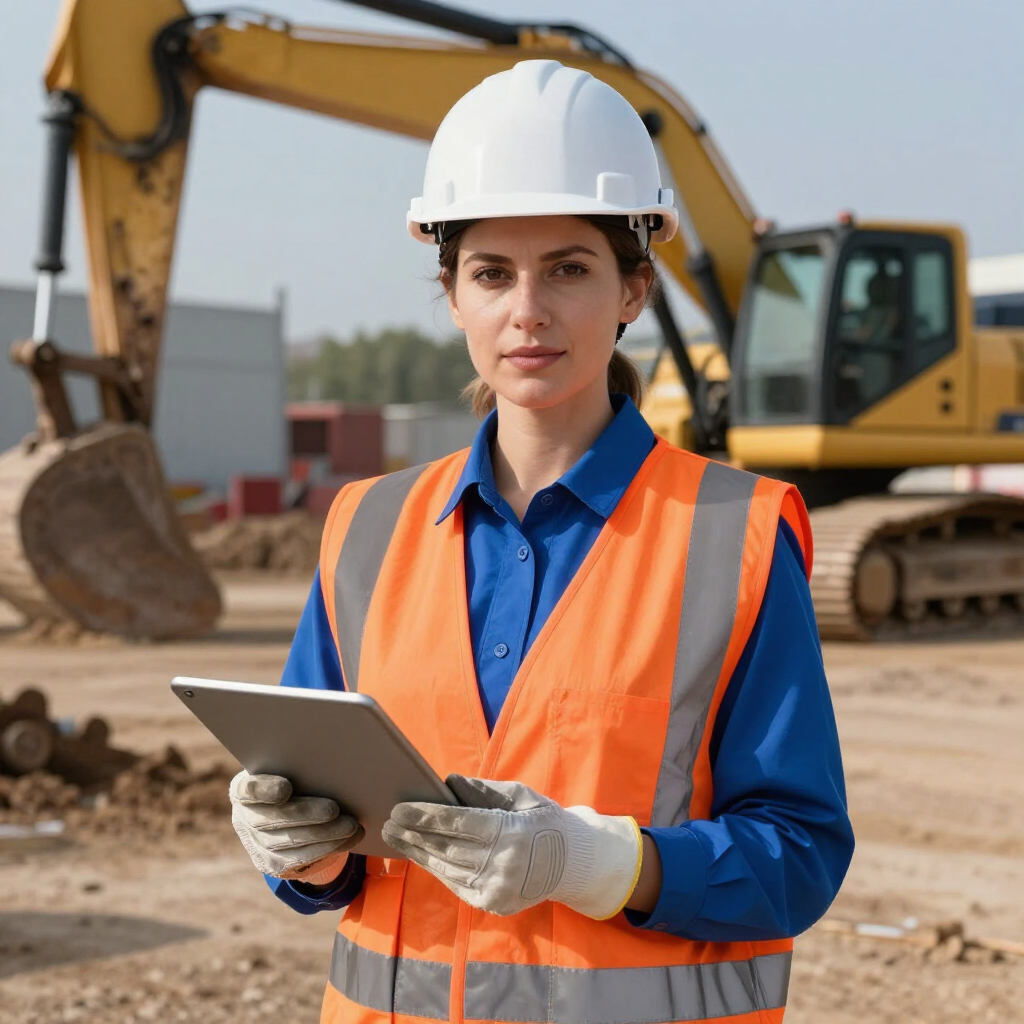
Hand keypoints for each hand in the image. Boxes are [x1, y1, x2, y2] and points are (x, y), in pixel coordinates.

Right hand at [229, 771, 362, 879]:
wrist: (285, 815)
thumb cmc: (293, 780)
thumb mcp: (288, 770)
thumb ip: (298, 767)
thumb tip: (327, 762)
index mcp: (243, 790)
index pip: (248, 790)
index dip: (265, 790)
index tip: (286, 787)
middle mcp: (244, 819)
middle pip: (274, 819)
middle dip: (306, 814)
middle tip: (334, 809)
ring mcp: (256, 845)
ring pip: (291, 842)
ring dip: (325, 834)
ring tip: (351, 825)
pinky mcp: (273, 863)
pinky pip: (302, 858)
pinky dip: (329, 847)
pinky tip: (350, 837)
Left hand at [382, 775, 640, 918]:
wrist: (572, 863)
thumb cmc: (543, 820)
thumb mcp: (521, 795)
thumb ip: (483, 789)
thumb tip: (447, 782)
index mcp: (511, 832)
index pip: (458, 824)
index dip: (426, 817)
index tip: (399, 809)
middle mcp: (503, 863)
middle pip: (447, 847)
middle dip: (414, 834)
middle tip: (387, 821)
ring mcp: (498, 888)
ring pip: (447, 869)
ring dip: (418, 853)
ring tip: (395, 837)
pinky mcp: (493, 903)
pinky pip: (456, 884)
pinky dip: (435, 869)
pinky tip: (419, 855)